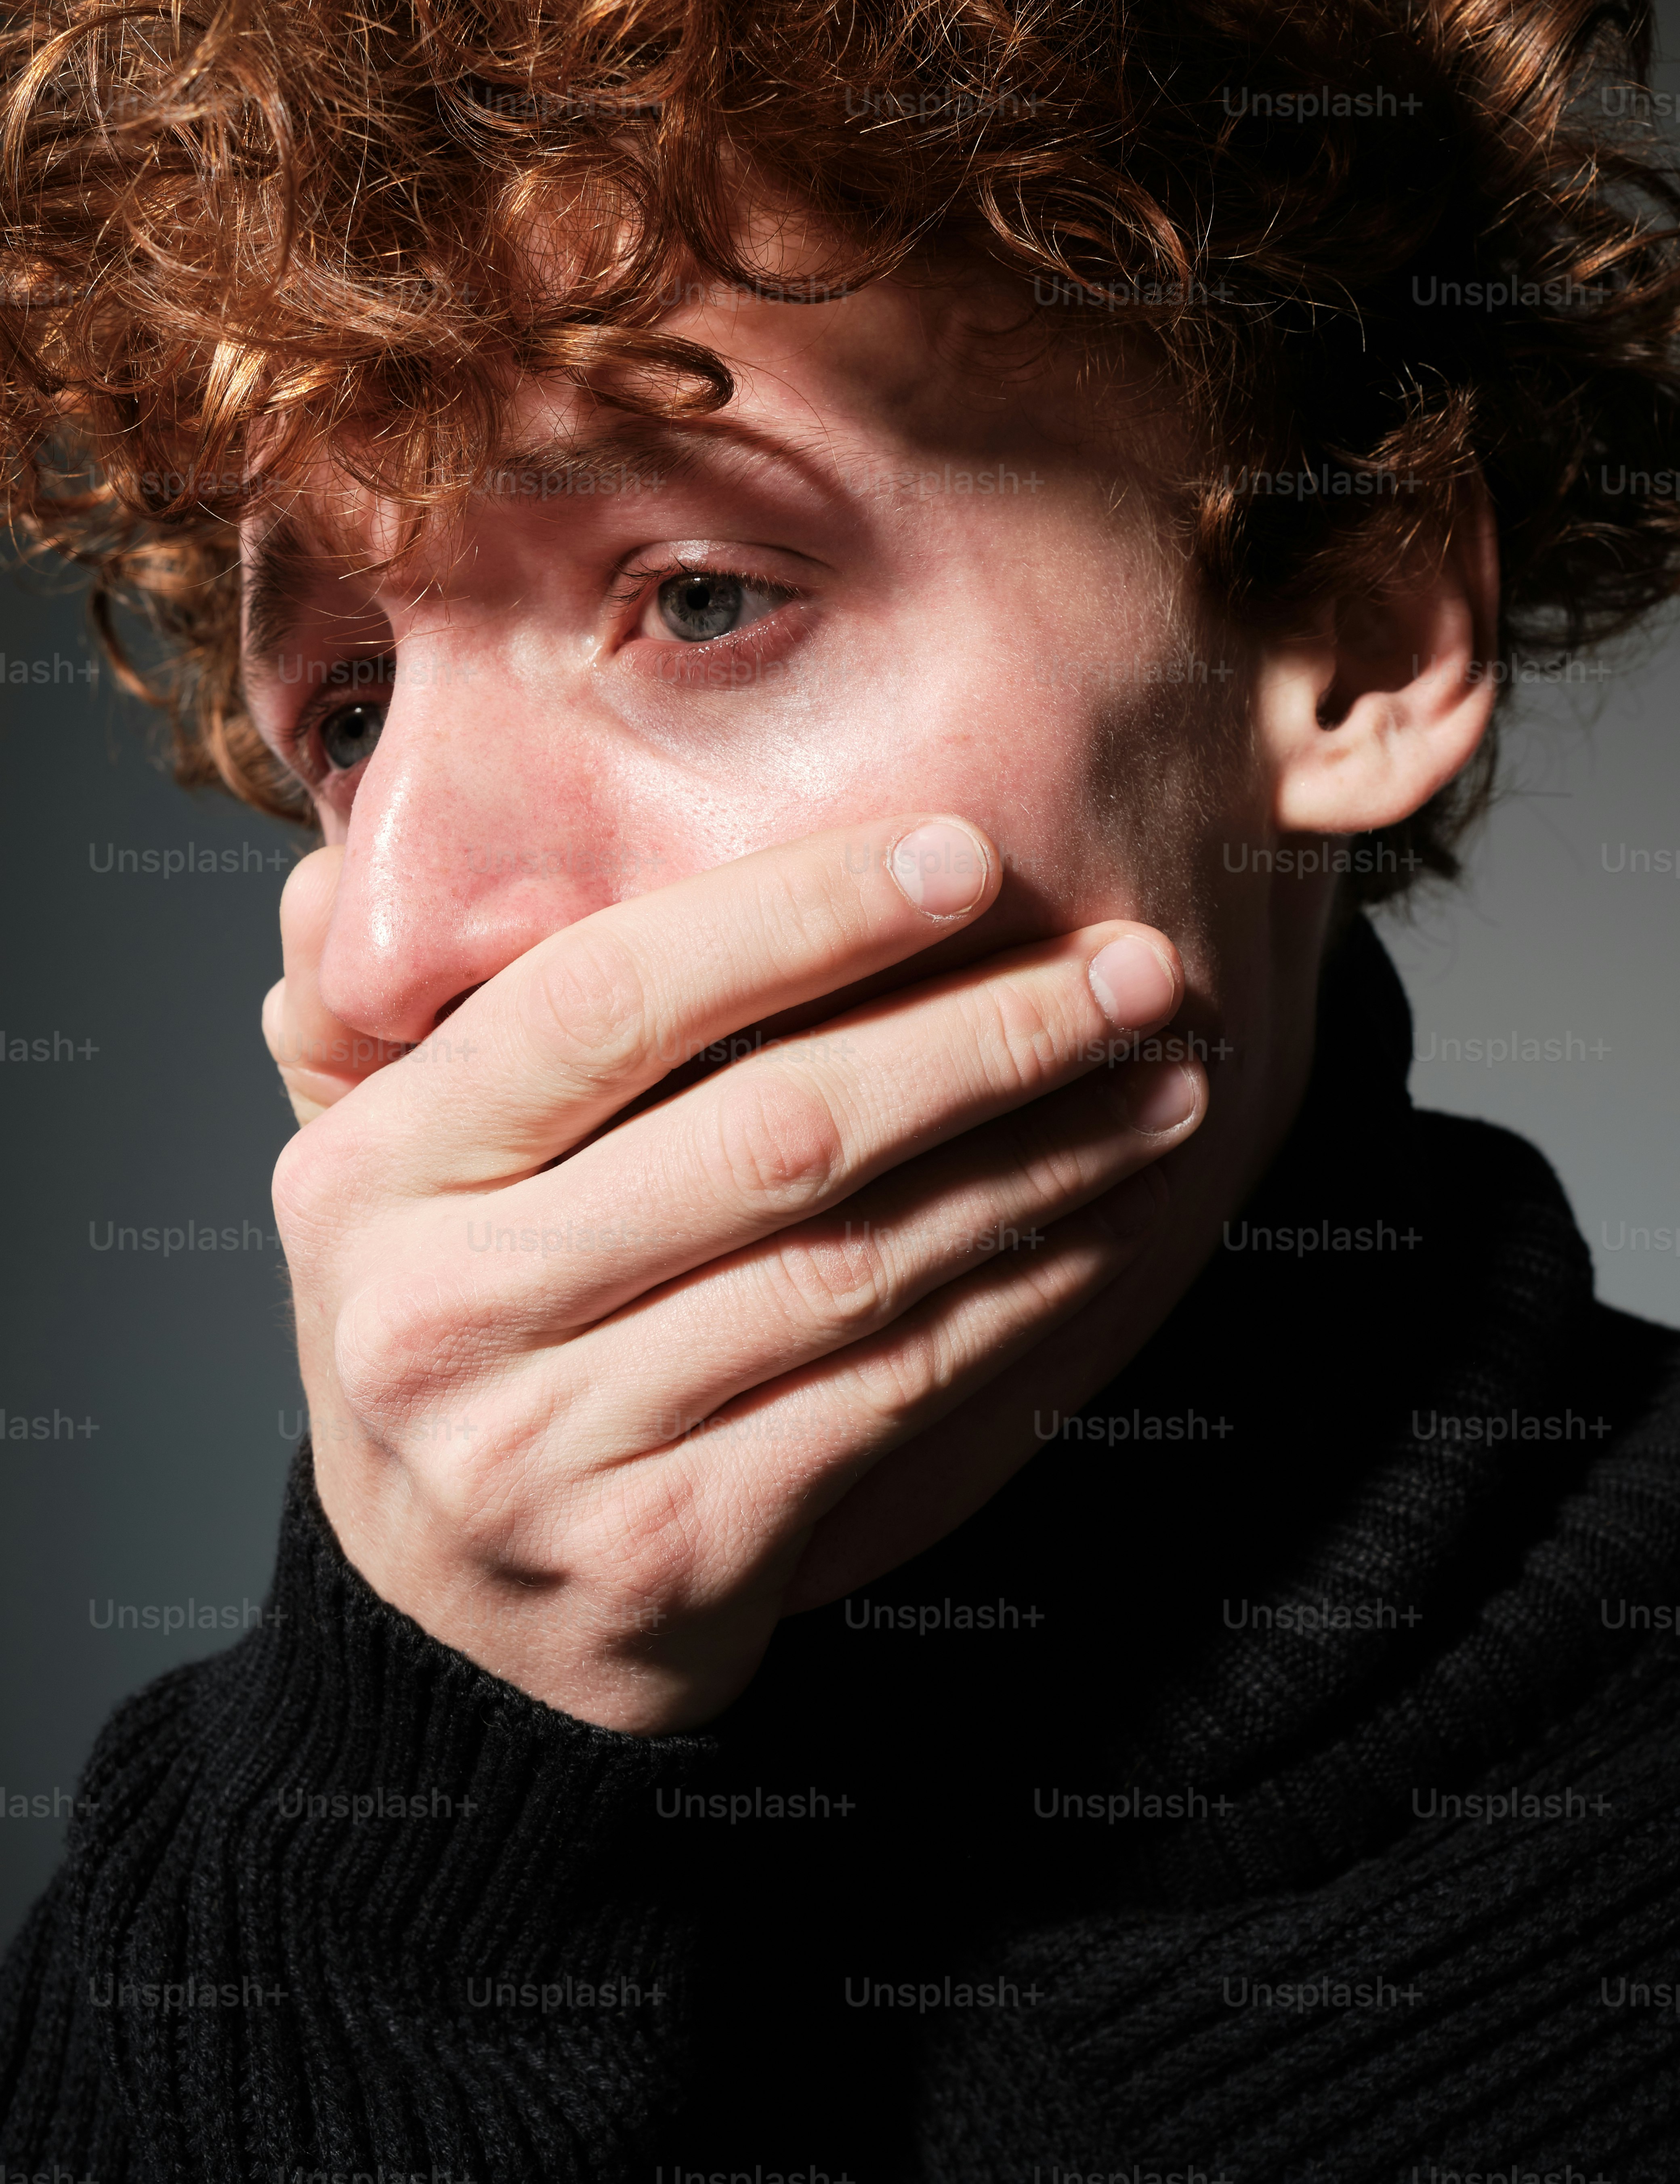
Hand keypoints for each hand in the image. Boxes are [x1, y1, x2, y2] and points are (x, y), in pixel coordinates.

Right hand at [264, 818, 1207, 1730]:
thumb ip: (369, 1014)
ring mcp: (554, 1448)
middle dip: (981, 1035)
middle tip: (1135, 967)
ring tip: (1167, 1079)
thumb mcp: (376, 1174)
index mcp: (369, 1176)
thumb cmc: (453, 1331)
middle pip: (770, 1135)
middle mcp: (443, 1312)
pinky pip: (892, 1393)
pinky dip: (1020, 1297)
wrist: (450, 1630)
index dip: (797, 918)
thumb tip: (361, 868)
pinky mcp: (677, 1554)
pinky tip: (1111, 1221)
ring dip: (1040, 1160)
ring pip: (855, 1266)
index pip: (606, 1002)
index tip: (964, 855)